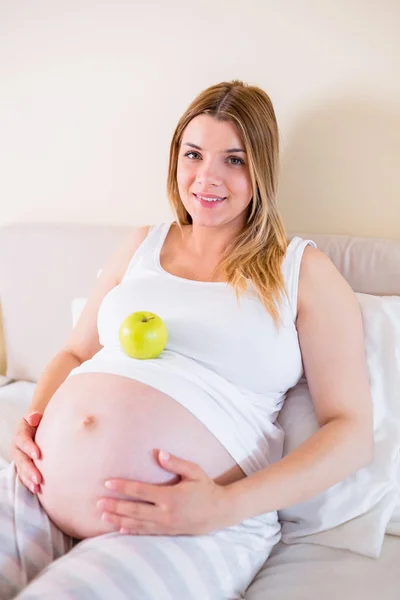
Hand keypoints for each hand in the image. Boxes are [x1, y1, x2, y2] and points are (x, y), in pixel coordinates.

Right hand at [10, 412, 42, 493]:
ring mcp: (21, 454)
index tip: (38, 455)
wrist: (44, 420)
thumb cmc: (45, 415)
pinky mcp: (25, 462)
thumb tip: (33, 417)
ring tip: (37, 488)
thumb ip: (36, 412)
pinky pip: (24, 473)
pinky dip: (29, 482)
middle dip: (28, 469)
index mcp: (22, 429)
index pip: (22, 439)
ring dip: (28, 479)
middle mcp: (19, 444)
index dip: (28, 447)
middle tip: (39, 479)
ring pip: (21, 468)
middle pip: (20, 457)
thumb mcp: (40, 410)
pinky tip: (37, 490)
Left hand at [97, 451, 233, 535]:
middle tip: (97, 503)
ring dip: (118, 520)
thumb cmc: (206, 488)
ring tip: (102, 516)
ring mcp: (166, 525)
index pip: (140, 491)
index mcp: (170, 496)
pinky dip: (132, 531)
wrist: (219, 512)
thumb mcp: (194, 471)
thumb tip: (159, 453)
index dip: (123, 487)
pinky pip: (146, 532)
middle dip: (114, 506)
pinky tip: (120, 529)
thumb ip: (176, 463)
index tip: (108, 483)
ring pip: (137, 523)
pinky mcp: (168, 532)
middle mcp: (165, 513)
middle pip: (134, 510)